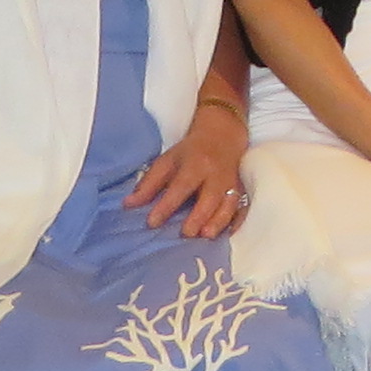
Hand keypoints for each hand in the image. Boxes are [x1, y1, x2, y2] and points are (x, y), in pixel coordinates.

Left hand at [128, 92, 249, 237]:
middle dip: (199, 216)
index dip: (166, 205)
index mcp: (196, 164)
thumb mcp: (167, 161)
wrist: (224, 135)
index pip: (180, 186)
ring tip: (206, 235)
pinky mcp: (241, 190)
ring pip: (228, 203)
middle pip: (209, 197)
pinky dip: (237, 220)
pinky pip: (241, 206)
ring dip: (219, 221)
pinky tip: (229, 233)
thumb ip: (149, 184)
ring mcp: (231, 183)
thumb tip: (128, 205)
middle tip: (185, 234)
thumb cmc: (191, 151)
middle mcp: (216, 174)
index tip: (152, 222)